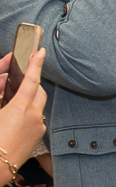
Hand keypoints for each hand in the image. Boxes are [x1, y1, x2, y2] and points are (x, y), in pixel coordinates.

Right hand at [0, 49, 48, 175]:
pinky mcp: (39, 135)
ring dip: (30, 99)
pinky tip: (16, 119)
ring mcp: (39, 126)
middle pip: (38, 91)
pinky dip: (29, 113)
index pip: (31, 79)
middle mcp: (34, 115)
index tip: (40, 51)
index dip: (36, 63)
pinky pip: (37, 117)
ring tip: (13, 101)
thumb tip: (3, 84)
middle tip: (20, 80)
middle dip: (31, 83)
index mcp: (20, 107)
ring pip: (38, 104)